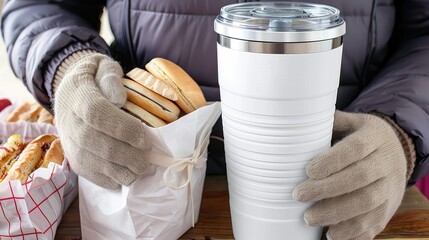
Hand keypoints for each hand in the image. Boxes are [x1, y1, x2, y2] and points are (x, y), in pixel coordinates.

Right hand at [54, 51, 148, 188]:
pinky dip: (112, 180)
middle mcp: (70, 121)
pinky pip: (91, 175)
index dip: (122, 128)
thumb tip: (119, 98)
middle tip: (148, 158)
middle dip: (126, 155)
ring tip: (141, 168)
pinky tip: (128, 175)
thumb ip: (111, 78)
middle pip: (96, 143)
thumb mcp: (102, 67)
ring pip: (93, 163)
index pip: (96, 114)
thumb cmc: (95, 78)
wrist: (70, 93)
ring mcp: (70, 143)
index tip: (144, 137)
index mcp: (78, 95)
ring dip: (121, 170)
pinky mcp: (75, 160)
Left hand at [293, 111, 408, 239]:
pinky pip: (374, 223)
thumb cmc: (365, 138)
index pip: (355, 149)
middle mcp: (385, 163)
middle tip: (299, 195)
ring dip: (336, 214)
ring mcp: (390, 188)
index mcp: (374, 138)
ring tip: (309, 218)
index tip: (308, 170)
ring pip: (367, 204)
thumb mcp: (354, 122)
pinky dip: (352, 231)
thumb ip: (332, 121)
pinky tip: (331, 232)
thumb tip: (301, 115)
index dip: (332, 161)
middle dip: (326, 189)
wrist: (398, 154)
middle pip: (359, 178)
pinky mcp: (389, 209)